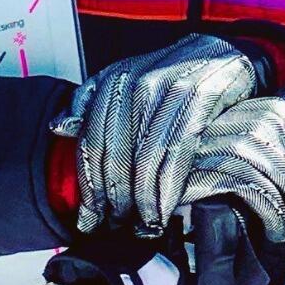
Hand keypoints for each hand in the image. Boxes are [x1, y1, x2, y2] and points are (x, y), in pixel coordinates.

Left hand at [71, 35, 268, 231]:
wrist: (224, 57)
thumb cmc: (176, 77)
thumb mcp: (129, 83)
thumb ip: (93, 102)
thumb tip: (60, 127)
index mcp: (114, 80)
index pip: (91, 143)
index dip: (89, 187)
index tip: (89, 218)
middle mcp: (136, 82)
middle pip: (115, 155)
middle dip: (114, 200)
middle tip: (117, 227)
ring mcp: (167, 88)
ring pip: (144, 159)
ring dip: (142, 201)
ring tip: (141, 226)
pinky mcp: (198, 98)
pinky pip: (176, 154)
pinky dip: (168, 189)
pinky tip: (164, 211)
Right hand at [175, 96, 284, 246]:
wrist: (161, 167)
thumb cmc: (212, 155)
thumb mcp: (248, 135)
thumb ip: (279, 134)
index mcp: (273, 110)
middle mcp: (259, 119)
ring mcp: (238, 140)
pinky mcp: (218, 166)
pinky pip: (262, 196)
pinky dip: (274, 218)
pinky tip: (274, 231)